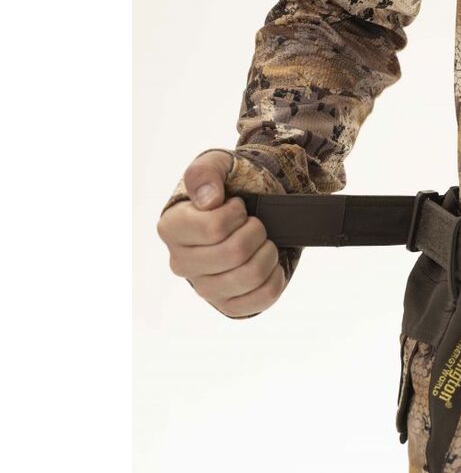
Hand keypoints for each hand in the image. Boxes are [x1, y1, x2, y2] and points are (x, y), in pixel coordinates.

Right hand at [157, 151, 285, 317]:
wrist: (247, 216)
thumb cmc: (228, 191)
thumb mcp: (217, 166)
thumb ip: (206, 172)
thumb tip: (208, 200)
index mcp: (172, 228)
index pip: (213, 228)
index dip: (237, 214)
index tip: (238, 208)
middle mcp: (181, 263)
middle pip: (234, 253)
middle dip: (257, 232)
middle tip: (257, 225)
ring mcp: (204, 289)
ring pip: (250, 276)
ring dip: (268, 254)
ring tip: (264, 243)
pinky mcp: (228, 305)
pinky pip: (263, 297)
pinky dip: (275, 277)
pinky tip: (270, 264)